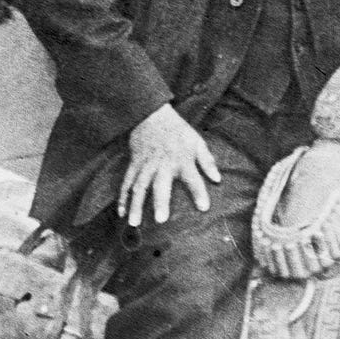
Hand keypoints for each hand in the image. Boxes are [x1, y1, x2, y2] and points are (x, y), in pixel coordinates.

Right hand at [118, 104, 221, 224]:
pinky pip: (126, 183)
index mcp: (181, 159)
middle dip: (160, 202)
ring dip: (136, 205)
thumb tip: (217, 179)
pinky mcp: (133, 165)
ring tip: (134, 223)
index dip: (199, 192)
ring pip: (138, 187)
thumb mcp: (197, 141)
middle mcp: (162, 164)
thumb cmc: (178, 131)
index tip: (204, 207)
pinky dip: (122, 198)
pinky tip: (121, 213)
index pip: (193, 178)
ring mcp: (145, 166)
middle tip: (160, 220)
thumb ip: (207, 161)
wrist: (151, 115)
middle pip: (160, 185)